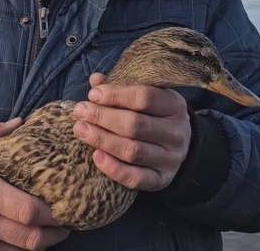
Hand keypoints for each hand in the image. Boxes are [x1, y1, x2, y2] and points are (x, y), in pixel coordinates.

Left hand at [72, 73, 191, 191]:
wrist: (179, 147)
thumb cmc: (155, 116)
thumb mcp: (147, 97)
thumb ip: (122, 88)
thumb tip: (95, 80)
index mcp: (174, 106)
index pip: (144, 98)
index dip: (116, 95)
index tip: (93, 95)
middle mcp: (176, 133)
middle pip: (135, 125)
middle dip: (102, 117)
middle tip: (80, 112)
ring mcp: (170, 159)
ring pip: (132, 151)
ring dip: (102, 140)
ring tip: (80, 130)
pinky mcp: (161, 180)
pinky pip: (135, 178)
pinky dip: (114, 169)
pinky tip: (96, 156)